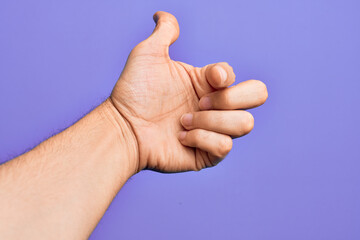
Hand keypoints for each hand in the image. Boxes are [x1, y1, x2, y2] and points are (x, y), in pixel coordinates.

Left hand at [110, 11, 267, 172]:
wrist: (122, 126)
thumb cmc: (133, 92)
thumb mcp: (148, 54)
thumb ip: (164, 32)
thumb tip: (162, 15)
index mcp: (207, 83)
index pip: (238, 76)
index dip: (225, 77)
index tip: (206, 79)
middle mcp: (215, 106)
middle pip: (258, 96)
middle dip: (233, 98)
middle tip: (200, 103)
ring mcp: (213, 130)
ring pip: (244, 124)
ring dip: (210, 121)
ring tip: (181, 121)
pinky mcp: (208, 154)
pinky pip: (225, 146)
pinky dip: (202, 138)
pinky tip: (180, 137)